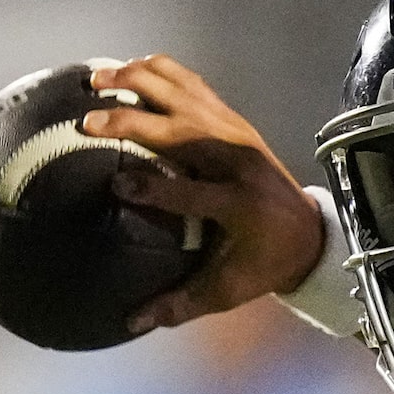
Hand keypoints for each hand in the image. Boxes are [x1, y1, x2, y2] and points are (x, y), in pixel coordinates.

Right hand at [83, 55, 326, 333]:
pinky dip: (159, 72)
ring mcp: (236, 132)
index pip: (191, 191)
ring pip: (183, 95)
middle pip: (179, 131)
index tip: (116, 183)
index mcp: (239, 205)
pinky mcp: (233, 119)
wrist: (307, 230)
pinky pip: (192, 84)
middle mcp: (238, 161)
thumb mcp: (226, 291)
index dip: (153, 187)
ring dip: (138, 82)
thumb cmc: (262, 265)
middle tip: (86, 122)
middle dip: (131, 122)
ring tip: (96, 78)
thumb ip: (179, 306)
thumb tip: (131, 324)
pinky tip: (125, 69)